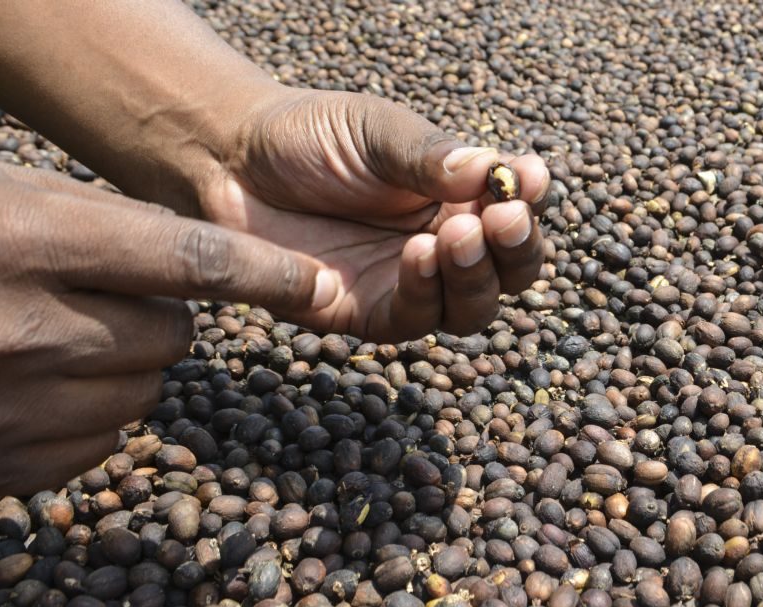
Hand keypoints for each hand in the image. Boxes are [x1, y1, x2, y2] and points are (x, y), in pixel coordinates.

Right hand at [0, 159, 338, 495]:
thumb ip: (94, 227)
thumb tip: (190, 268)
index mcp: (24, 237)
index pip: (189, 259)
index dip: (266, 272)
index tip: (317, 284)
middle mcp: (22, 328)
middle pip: (171, 336)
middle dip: (158, 317)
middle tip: (105, 298)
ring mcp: (4, 405)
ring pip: (141, 395)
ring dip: (123, 369)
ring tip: (58, 340)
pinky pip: (98, 445)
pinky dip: (88, 418)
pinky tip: (36, 387)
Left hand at [200, 89, 550, 341]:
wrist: (232, 161)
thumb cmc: (311, 139)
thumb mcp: (376, 132)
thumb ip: (431, 156)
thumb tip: (494, 172)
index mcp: (458, 201)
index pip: (516, 212)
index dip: (531, 201)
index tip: (530, 178)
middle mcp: (445, 248)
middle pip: (509, 272)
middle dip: (516, 249)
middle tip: (504, 217)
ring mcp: (409, 286)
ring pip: (473, 308)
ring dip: (477, 277)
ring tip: (456, 235)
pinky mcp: (368, 315)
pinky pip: (415, 320)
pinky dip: (425, 292)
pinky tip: (419, 254)